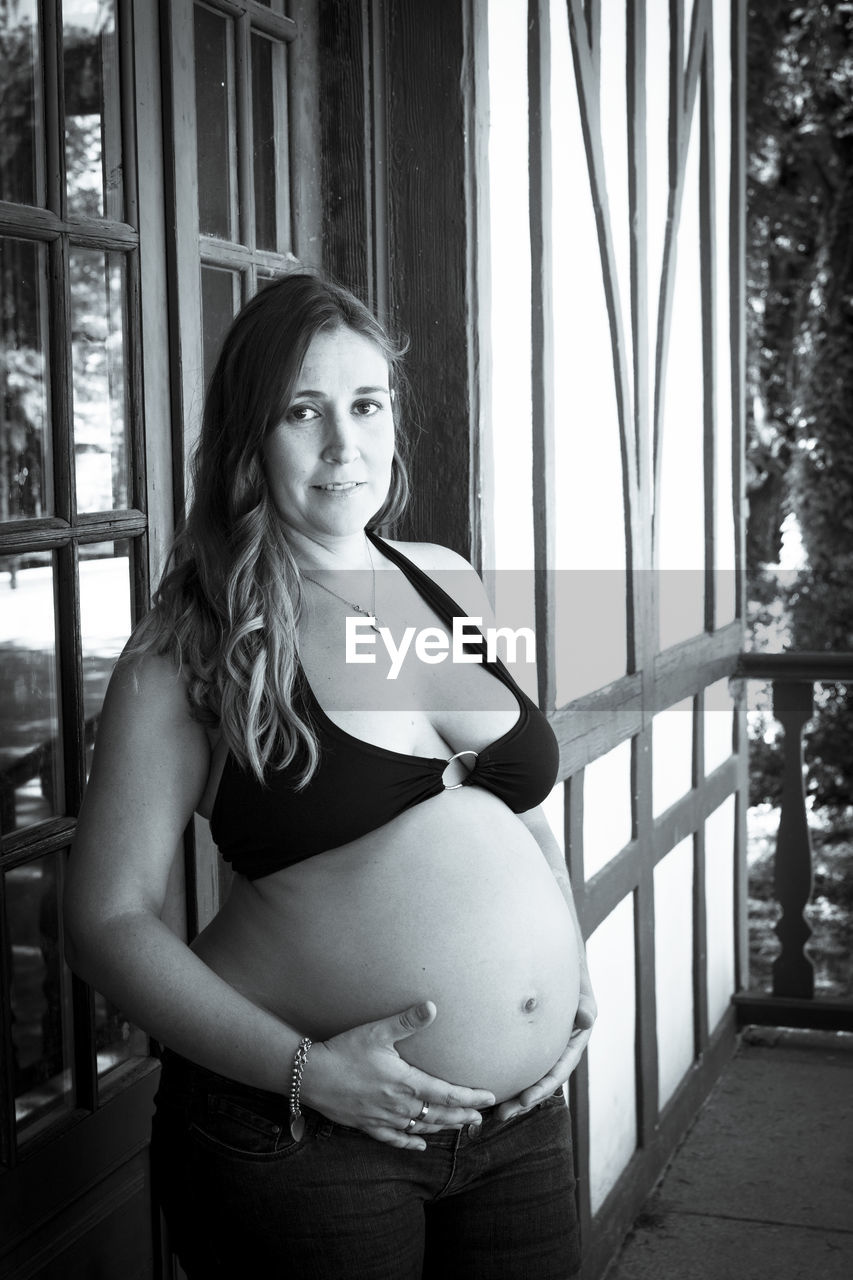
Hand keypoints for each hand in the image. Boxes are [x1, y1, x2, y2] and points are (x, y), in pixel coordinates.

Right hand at [303, 1001, 496, 1149]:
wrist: (311, 1076)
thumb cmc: (345, 1051)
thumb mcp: (377, 1032)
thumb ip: (406, 1021)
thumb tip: (432, 1007)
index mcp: (406, 1083)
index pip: (447, 1094)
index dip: (470, 1097)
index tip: (489, 1098)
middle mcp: (399, 1105)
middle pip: (439, 1115)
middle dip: (462, 1116)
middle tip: (481, 1118)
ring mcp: (383, 1119)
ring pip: (421, 1127)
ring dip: (443, 1128)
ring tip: (460, 1127)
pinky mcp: (368, 1125)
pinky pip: (394, 1139)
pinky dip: (411, 1142)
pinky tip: (421, 1144)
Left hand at [496, 963, 596, 1121]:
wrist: (557, 961)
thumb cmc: (571, 974)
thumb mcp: (581, 988)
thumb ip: (584, 1005)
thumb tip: (587, 1019)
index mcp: (573, 1043)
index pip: (558, 1071)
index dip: (542, 1088)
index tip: (525, 1100)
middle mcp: (559, 1049)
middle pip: (540, 1081)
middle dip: (523, 1100)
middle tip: (502, 1115)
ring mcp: (544, 1047)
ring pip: (528, 1075)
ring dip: (513, 1093)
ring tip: (492, 1110)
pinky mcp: (529, 1041)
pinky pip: (518, 1060)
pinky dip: (507, 1073)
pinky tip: (487, 1082)